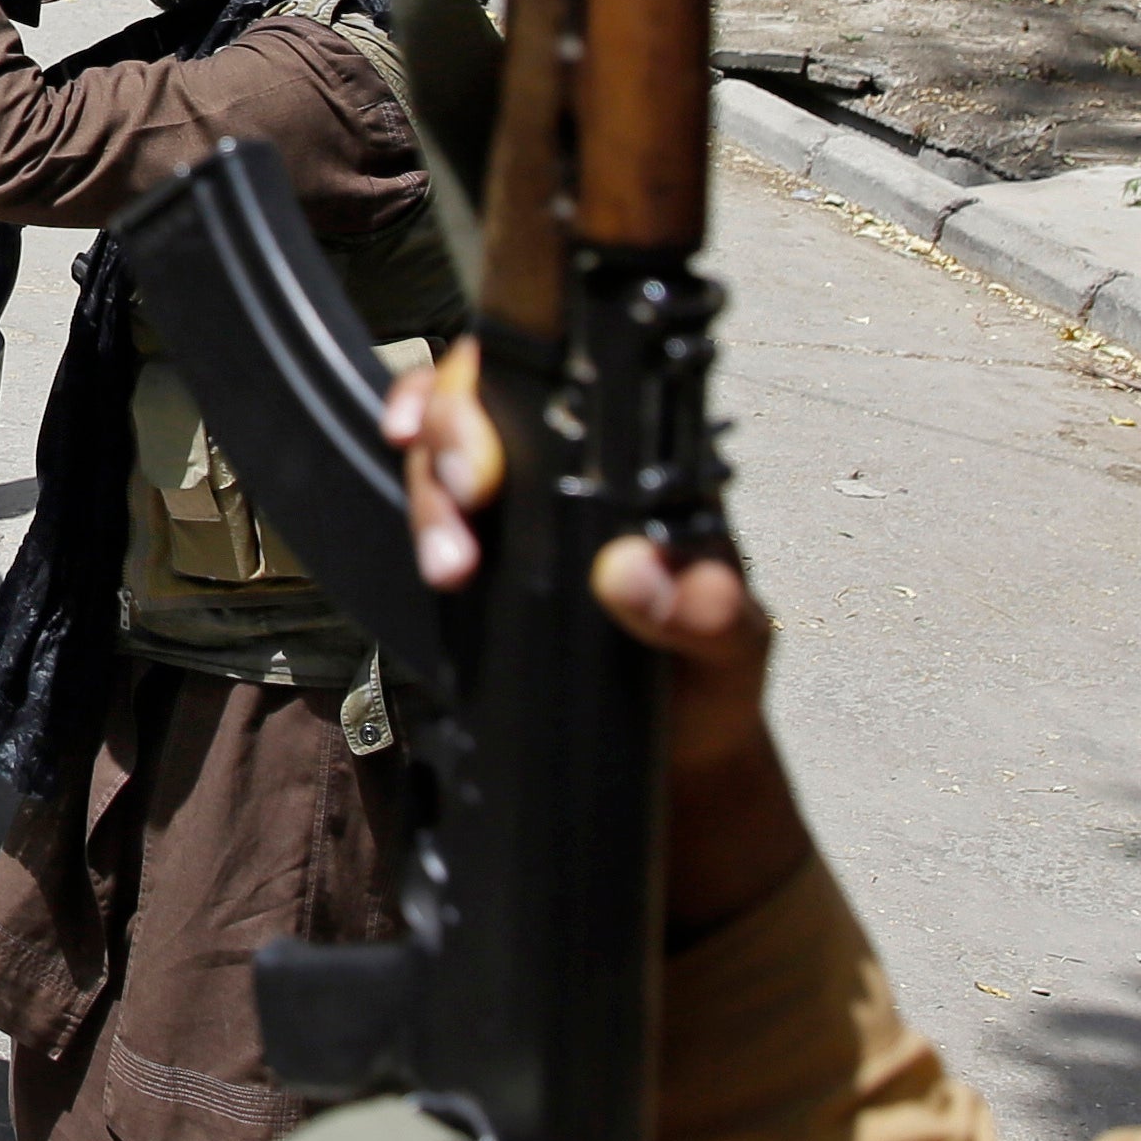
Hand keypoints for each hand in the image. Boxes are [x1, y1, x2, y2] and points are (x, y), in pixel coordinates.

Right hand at [384, 342, 801, 939]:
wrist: (673, 762)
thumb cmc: (713, 683)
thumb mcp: (733, 649)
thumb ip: (704, 610)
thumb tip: (635, 570)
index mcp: (635, 464)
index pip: (558, 379)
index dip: (501, 386)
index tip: (487, 455)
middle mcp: (568, 471)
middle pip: (477, 402)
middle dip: (451, 438)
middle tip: (465, 498)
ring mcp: (516, 514)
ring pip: (437, 455)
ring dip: (425, 497)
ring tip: (447, 566)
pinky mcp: (479, 559)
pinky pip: (426, 515)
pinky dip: (407, 518)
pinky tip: (422, 554)